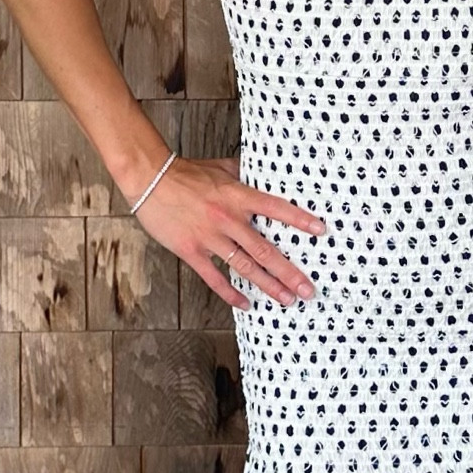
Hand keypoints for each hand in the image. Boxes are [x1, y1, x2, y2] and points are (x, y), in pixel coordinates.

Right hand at [125, 153, 322, 308]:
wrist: (150, 178)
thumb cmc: (186, 173)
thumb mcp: (221, 168)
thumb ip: (245, 175)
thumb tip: (265, 175)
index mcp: (238, 196)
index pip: (276, 208)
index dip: (299, 220)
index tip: (321, 231)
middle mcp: (228, 218)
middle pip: (265, 249)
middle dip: (289, 272)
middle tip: (308, 290)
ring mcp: (209, 237)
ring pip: (245, 266)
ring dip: (268, 285)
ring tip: (287, 300)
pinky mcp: (191, 251)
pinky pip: (214, 277)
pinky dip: (231, 292)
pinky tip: (247, 304)